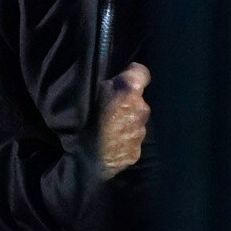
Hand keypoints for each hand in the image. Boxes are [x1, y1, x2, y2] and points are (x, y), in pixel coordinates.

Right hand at [98, 63, 150, 178]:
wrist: (89, 158)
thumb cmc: (87, 119)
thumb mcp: (95, 91)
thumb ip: (113, 83)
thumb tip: (125, 76)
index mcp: (130, 92)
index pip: (142, 72)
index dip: (133, 73)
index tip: (125, 77)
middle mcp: (142, 109)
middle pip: (139, 100)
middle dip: (129, 101)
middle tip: (112, 106)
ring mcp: (142, 131)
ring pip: (137, 120)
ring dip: (128, 120)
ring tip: (111, 126)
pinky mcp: (138, 150)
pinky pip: (134, 138)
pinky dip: (126, 137)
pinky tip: (113, 141)